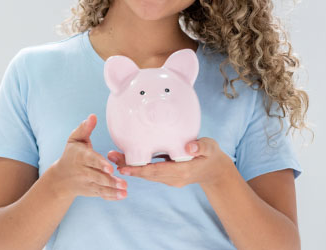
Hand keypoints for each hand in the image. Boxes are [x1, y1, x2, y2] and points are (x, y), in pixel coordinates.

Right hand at [50, 114, 127, 200]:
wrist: (61, 178)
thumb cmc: (71, 153)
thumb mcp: (75, 139)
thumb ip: (85, 128)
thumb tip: (93, 116)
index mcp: (81, 157)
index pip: (91, 160)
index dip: (100, 164)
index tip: (110, 167)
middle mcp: (84, 171)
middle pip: (97, 176)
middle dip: (110, 180)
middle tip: (123, 183)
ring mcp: (87, 183)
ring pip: (101, 187)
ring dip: (113, 190)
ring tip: (125, 190)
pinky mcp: (91, 191)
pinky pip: (101, 194)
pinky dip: (111, 196)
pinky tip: (122, 196)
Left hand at [107, 138, 231, 187]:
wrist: (215, 170)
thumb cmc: (211, 155)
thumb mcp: (210, 147)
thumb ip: (201, 146)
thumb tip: (189, 146)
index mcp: (182, 171)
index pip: (157, 172)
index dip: (139, 170)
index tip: (124, 168)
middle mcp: (174, 178)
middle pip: (147, 174)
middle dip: (129, 168)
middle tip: (111, 157)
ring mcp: (170, 179)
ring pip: (147, 174)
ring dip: (131, 167)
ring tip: (113, 156)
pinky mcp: (168, 176)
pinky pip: (151, 172)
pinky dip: (139, 167)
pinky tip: (127, 158)